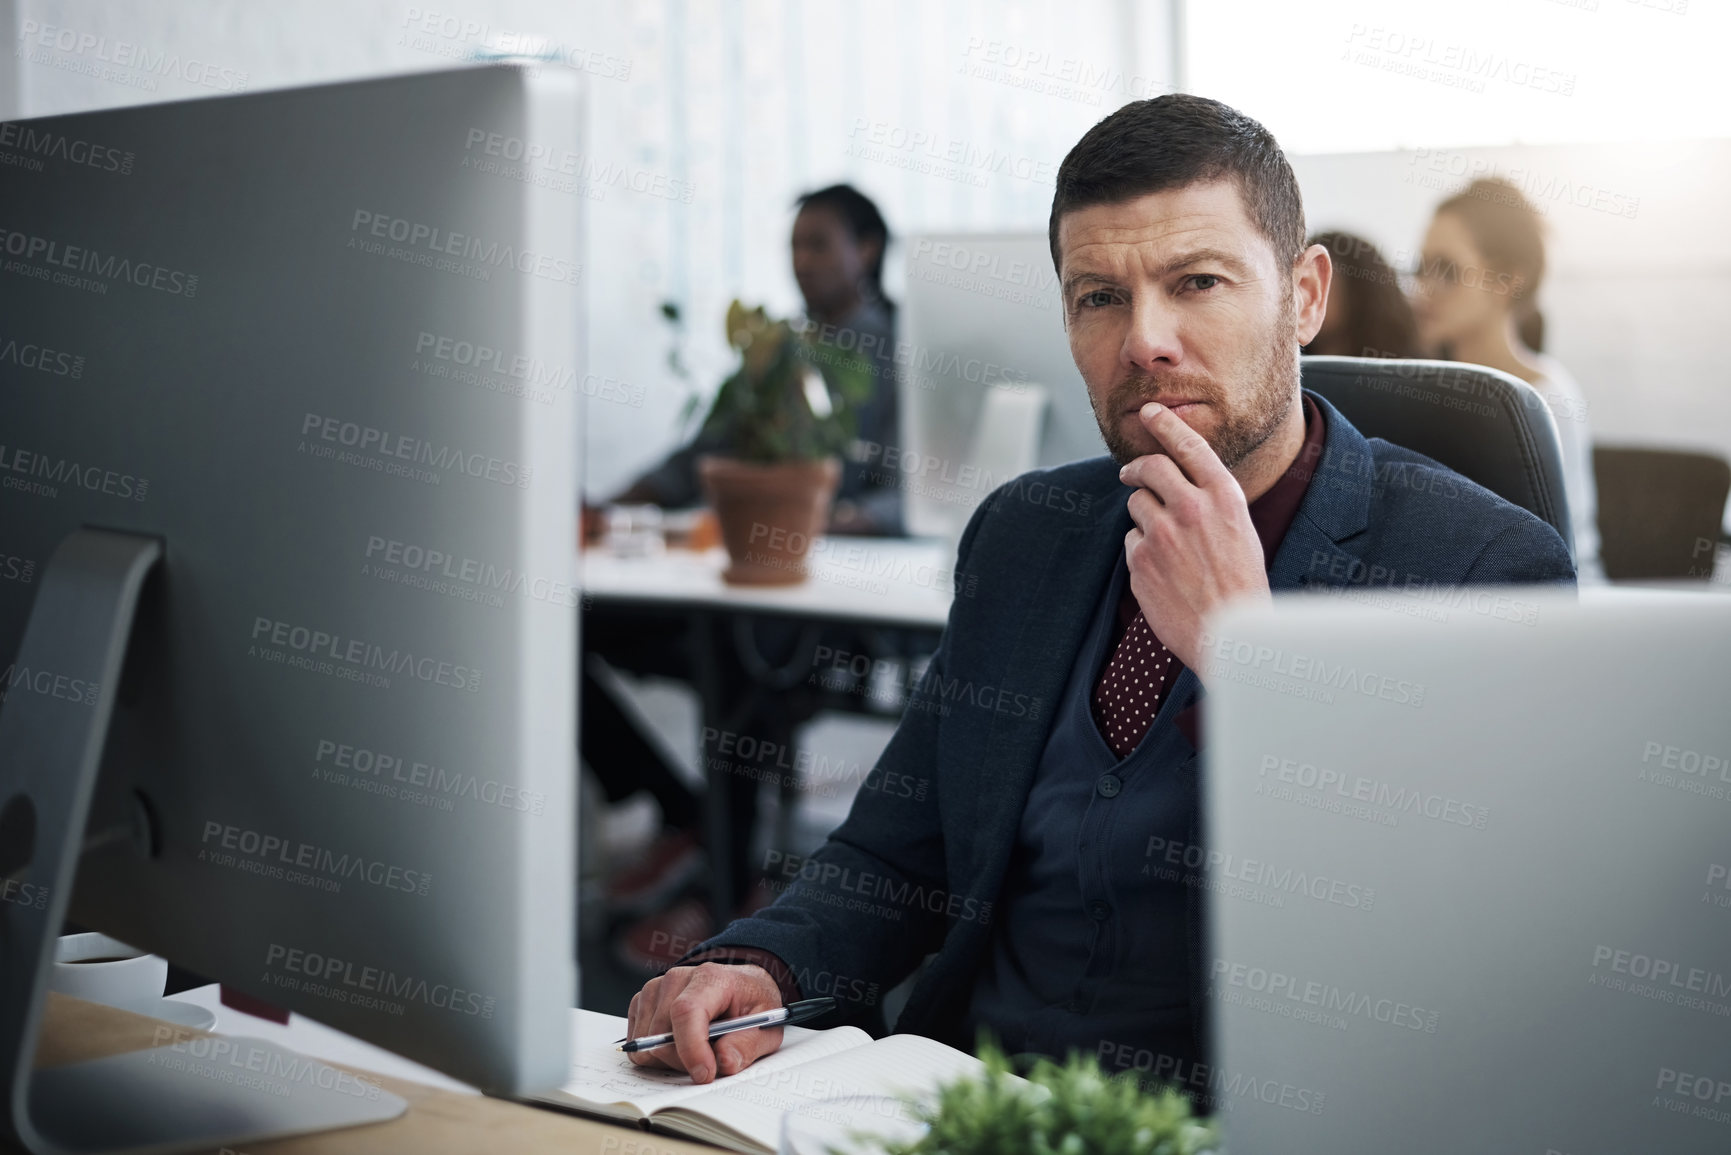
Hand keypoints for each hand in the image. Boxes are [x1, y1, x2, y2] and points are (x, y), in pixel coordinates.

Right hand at [625, 963, 784, 1083]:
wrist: (739, 986)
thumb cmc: (750, 1004)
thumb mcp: (765, 1025)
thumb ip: (748, 1044)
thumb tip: (724, 1062)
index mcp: (711, 978)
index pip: (687, 1011)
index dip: (691, 1048)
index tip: (705, 1074)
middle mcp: (677, 978)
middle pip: (662, 1034)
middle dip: (685, 1061)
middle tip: (710, 1060)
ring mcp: (656, 988)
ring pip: (646, 1043)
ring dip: (670, 1058)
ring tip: (697, 1047)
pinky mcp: (642, 1001)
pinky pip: (637, 1042)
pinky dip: (656, 1052)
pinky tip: (679, 1043)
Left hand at [1119, 402, 1270, 673]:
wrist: (1230, 634)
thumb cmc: (1241, 585)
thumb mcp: (1241, 530)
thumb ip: (1212, 501)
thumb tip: (1179, 481)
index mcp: (1224, 497)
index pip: (1189, 445)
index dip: (1166, 424)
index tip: (1149, 412)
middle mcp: (1192, 508)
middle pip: (1150, 466)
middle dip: (1136, 466)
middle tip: (1130, 472)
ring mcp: (1162, 533)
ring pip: (1137, 503)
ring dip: (1144, 514)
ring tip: (1167, 542)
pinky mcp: (1140, 559)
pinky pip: (1131, 540)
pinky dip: (1141, 549)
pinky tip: (1163, 570)